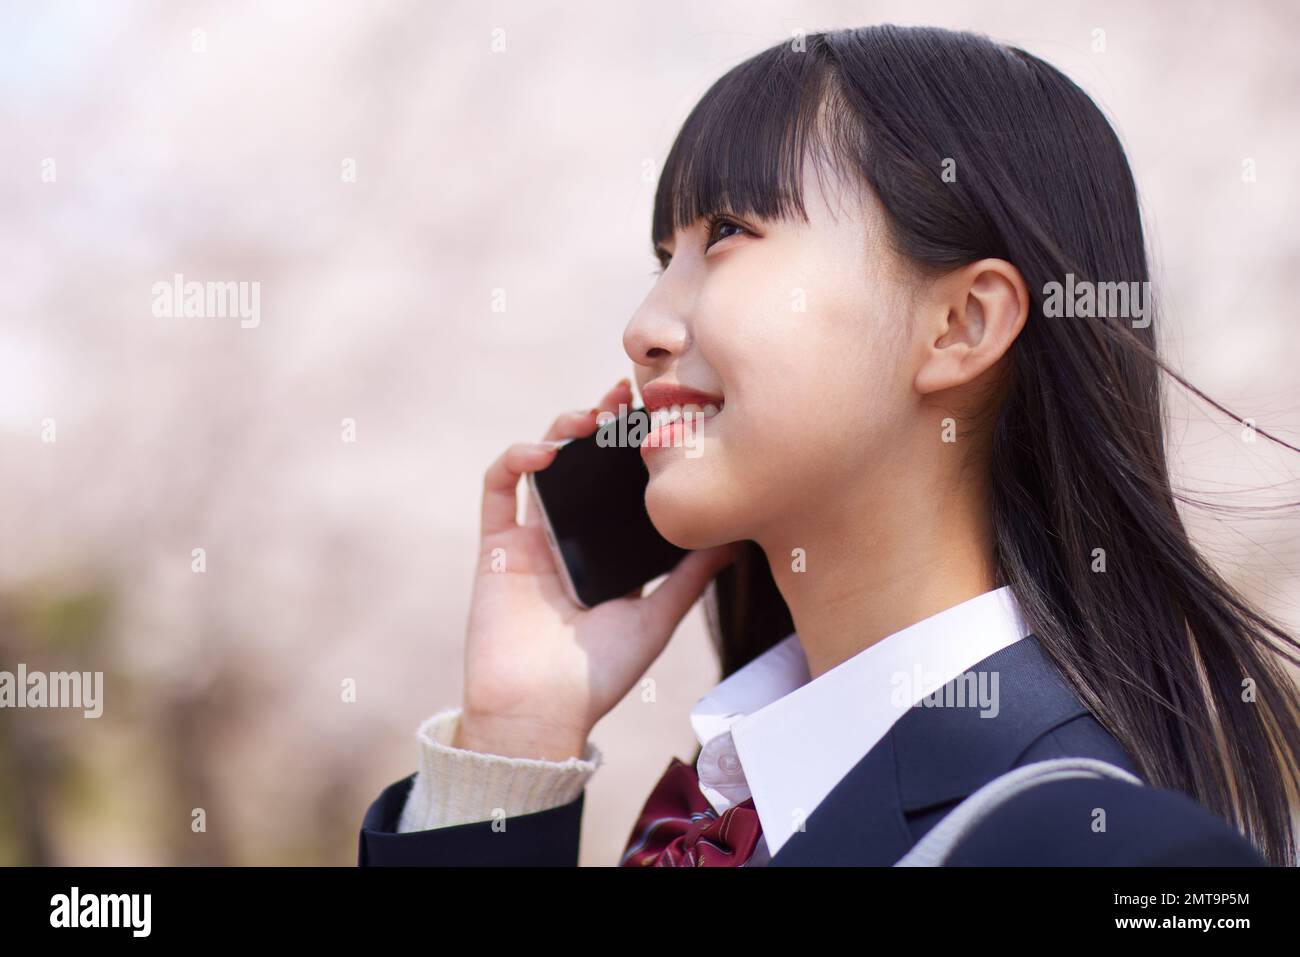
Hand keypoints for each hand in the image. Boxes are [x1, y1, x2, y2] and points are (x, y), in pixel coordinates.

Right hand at [456, 377, 739, 760]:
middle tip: (629, 394)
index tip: (663, 414)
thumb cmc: (599, 675)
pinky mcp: (498, 545)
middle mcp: (570, 535)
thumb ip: (691, 577)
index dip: (635, 445)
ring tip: (590, 416)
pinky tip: (546, 451)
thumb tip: (736, 539)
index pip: (621, 481)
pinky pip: (498, 488)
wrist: (541, 713)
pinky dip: (516, 458)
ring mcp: (532, 536)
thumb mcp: (658, 618)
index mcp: (606, 548)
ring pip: (542, 461)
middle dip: (603, 420)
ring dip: (561, 428)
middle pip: (583, 460)